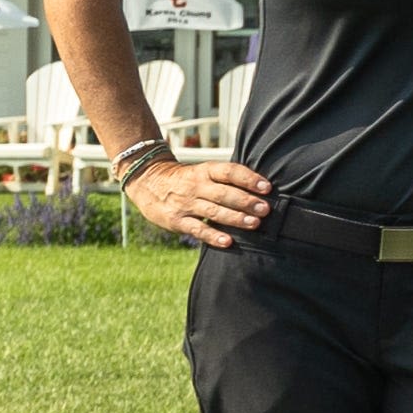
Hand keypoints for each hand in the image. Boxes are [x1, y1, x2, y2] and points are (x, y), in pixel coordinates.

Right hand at [125, 151, 270, 247]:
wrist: (145, 181)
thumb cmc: (185, 179)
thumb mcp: (201, 172)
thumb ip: (225, 179)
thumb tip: (261, 190)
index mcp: (204, 171)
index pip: (229, 172)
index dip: (248, 178)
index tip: (267, 187)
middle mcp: (195, 186)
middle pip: (224, 193)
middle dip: (246, 201)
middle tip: (266, 209)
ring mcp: (185, 204)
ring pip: (213, 211)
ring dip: (235, 218)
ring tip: (254, 223)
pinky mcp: (176, 221)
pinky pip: (197, 229)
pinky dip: (212, 236)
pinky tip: (228, 241)